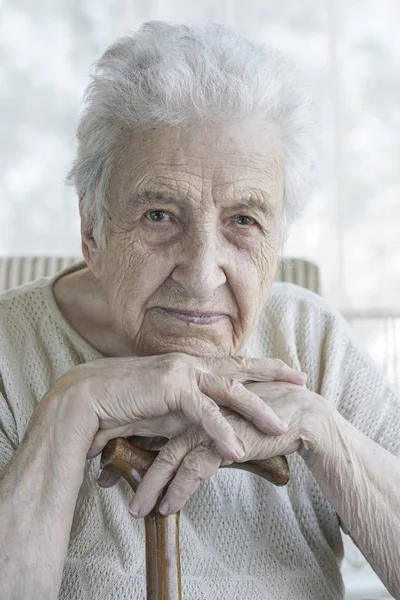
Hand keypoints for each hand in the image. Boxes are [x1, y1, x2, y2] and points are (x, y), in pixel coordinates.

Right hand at [54, 353, 305, 462]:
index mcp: (189, 366)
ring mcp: (182, 373)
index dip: (259, 367)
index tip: (285, 370)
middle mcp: (190, 364)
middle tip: (302, 378)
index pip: (232, 364)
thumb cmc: (123, 404)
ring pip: (229, 390)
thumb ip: (185, 414)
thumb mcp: (161, 407)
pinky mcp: (170, 388)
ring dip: (257, 409)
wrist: (87, 397)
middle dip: (273, 373)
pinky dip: (221, 431)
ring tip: (282, 427)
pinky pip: (203, 412)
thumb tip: (203, 429)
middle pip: (240, 368)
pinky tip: (238, 449)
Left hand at [122, 380, 333, 516]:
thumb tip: (182, 445)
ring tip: (136, 509)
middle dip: (127, 461)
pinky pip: (193, 470)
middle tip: (106, 482)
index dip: (129, 439)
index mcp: (190, 400)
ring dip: (150, 486)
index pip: (151, 420)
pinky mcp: (223, 440)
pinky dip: (179, 490)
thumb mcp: (221, 419)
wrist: (297, 414)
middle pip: (150, 436)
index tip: (110, 462)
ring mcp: (207, 423)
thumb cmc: (259, 416)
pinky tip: (169, 507)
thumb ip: (199, 428)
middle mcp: (194, 409)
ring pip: (168, 457)